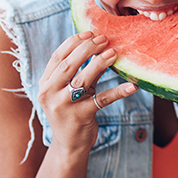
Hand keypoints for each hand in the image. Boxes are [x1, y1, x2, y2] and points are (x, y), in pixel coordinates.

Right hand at [37, 31, 136, 152]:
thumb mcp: (70, 90)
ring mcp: (64, 106)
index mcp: (45, 84)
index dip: (73, 42)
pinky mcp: (80, 116)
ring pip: (82, 80)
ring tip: (114, 53)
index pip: (57, 57)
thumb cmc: (72, 111)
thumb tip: (98, 45)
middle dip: (87, 49)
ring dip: (99, 64)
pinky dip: (118, 92)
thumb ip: (78, 71)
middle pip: (68, 65)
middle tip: (104, 39)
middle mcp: (49, 94)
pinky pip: (102, 100)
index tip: (90, 33)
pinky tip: (132, 86)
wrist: (69, 144)